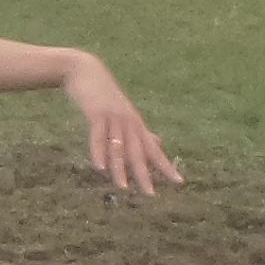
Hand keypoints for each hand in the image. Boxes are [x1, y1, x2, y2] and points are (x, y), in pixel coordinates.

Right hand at [65, 55, 181, 196]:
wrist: (85, 71)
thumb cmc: (105, 95)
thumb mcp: (125, 113)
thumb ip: (140, 130)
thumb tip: (158, 142)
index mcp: (136, 124)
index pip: (154, 149)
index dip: (165, 165)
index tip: (179, 182)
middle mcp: (129, 122)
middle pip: (138, 152)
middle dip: (145, 173)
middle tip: (150, 194)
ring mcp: (113, 117)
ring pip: (118, 147)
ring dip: (120, 168)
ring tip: (124, 188)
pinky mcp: (96, 113)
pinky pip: (98, 135)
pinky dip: (98, 151)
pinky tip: (99, 167)